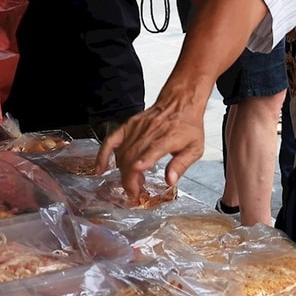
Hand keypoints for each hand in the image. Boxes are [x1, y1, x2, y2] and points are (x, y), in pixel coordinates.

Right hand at [100, 81, 208, 200]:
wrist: (180, 102)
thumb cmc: (188, 126)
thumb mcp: (195, 148)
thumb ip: (181, 164)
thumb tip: (170, 180)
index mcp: (168, 137)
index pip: (152, 149)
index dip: (142, 163)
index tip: (136, 176)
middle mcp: (150, 132)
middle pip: (133, 157)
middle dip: (130, 179)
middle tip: (135, 193)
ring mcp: (136, 128)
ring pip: (122, 153)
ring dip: (123, 172)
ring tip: (131, 184)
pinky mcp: (128, 125)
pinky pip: (111, 141)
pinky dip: (103, 155)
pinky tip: (100, 168)